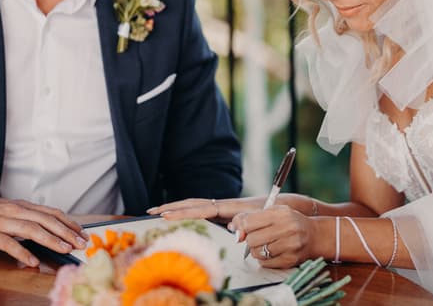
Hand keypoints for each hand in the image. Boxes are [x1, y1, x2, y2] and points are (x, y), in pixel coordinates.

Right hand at [0, 196, 89, 266]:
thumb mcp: (10, 211)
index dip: (69, 222)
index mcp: (22, 206)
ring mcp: (2, 222)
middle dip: (66, 232)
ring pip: (31, 229)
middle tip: (81, 243)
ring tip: (64, 249)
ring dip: (50, 239)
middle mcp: (15, 211)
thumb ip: (27, 217)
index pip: (52, 213)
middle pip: (46, 220)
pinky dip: (22, 252)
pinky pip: (8, 243)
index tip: (83, 233)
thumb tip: (49, 228)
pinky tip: (32, 260)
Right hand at [147, 197, 265, 221]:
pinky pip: (201, 213)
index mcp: (227, 207)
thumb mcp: (260, 218)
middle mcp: (221, 206)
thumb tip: (231, 229)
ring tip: (158, 213)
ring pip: (194, 207)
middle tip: (151, 212)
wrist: (282, 206)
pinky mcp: (223, 214)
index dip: (182, 212)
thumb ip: (246, 222)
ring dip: (176, 209)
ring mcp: (221, 209)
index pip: (199, 209)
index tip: (165, 215)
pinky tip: (178, 219)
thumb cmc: (272, 213)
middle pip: (191, 204)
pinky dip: (187, 214)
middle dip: (171, 207)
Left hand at [230, 205, 321, 268]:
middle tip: (258, 237)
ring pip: (257, 252)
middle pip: (251, 239)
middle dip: (250, 239)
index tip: (243, 228)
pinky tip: (272, 252)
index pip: (249, 222)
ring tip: (266, 244)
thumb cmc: (290, 222)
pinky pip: (266, 263)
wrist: (315, 235)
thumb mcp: (274, 212)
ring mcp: (290, 246)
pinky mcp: (290, 260)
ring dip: (257, 250)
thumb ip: (252, 217)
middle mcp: (287, 229)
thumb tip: (233, 229)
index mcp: (280, 213)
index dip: (242, 226)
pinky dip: (264, 259)